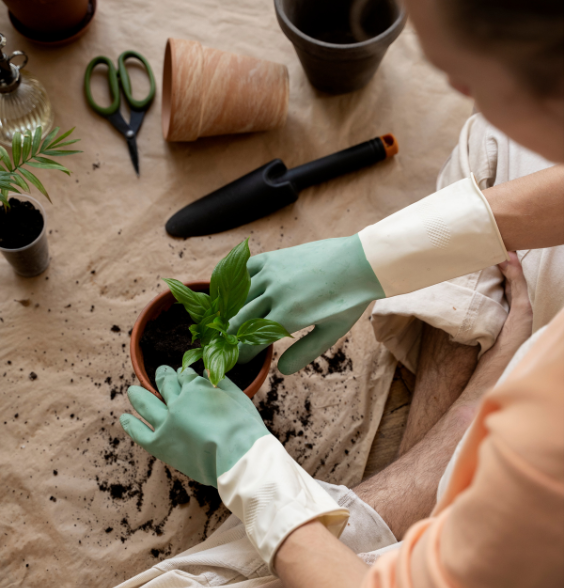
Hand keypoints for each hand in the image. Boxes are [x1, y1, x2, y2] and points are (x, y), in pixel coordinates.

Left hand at [121, 365, 348, 568]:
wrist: (239, 457)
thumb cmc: (245, 427)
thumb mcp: (238, 397)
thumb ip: (221, 383)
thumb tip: (207, 372)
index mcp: (197, 387)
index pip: (186, 376)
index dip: (184, 373)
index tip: (183, 373)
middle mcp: (178, 401)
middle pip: (165, 384)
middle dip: (163, 377)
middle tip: (161, 373)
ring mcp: (166, 422)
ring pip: (146, 404)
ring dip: (138, 395)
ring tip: (132, 391)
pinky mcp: (160, 444)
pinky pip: (139, 433)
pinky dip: (131, 424)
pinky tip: (125, 417)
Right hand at [229, 235, 383, 373]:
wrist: (359, 263)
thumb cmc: (348, 301)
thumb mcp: (330, 332)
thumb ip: (305, 352)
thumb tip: (281, 370)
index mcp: (289, 316)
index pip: (252, 341)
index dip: (242, 354)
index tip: (239, 360)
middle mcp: (275, 293)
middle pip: (239, 320)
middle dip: (230, 336)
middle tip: (227, 344)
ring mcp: (272, 273)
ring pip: (239, 296)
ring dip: (232, 311)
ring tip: (229, 321)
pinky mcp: (273, 258)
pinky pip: (244, 271)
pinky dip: (236, 282)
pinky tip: (235, 292)